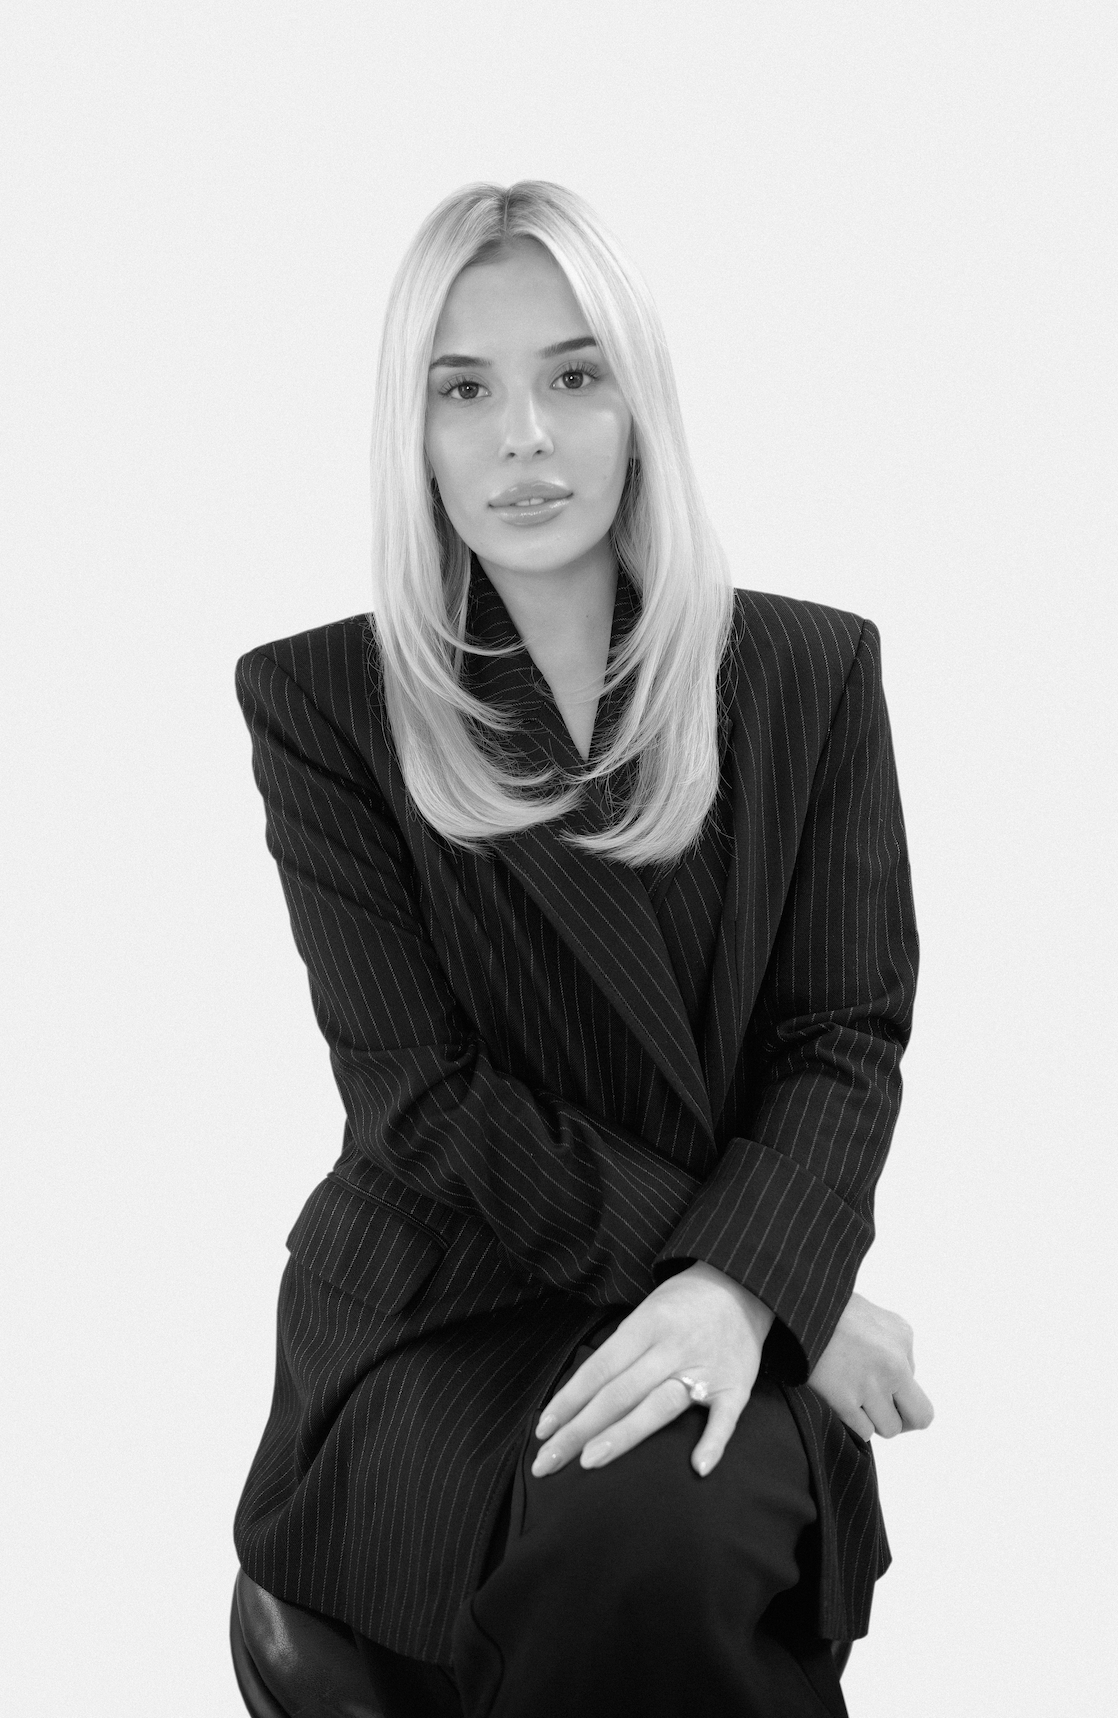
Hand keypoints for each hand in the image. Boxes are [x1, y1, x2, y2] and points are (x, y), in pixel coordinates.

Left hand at [531, 1261, 774, 1479]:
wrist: (742, 1283)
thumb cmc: (682, 1303)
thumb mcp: (646, 1310)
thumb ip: (620, 1351)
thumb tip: (580, 1397)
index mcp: (646, 1324)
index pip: (598, 1368)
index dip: (568, 1401)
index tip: (542, 1431)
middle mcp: (672, 1347)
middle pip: (619, 1392)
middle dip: (579, 1429)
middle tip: (548, 1461)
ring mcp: (706, 1368)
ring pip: (660, 1405)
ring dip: (625, 1433)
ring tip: (591, 1460)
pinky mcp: (737, 1386)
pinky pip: (725, 1418)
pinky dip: (714, 1442)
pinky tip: (698, 1467)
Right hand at [807, 1291, 934, 1438]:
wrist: (789, 1310)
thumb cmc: (824, 1309)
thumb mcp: (869, 1313)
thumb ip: (890, 1344)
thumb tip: (897, 1378)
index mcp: (901, 1335)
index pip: (916, 1381)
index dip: (898, 1391)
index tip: (880, 1388)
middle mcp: (894, 1362)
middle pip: (919, 1417)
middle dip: (900, 1417)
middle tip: (877, 1409)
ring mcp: (870, 1384)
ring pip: (889, 1428)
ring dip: (871, 1419)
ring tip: (848, 1398)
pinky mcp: (844, 1401)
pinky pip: (863, 1431)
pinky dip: (851, 1422)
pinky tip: (835, 1399)